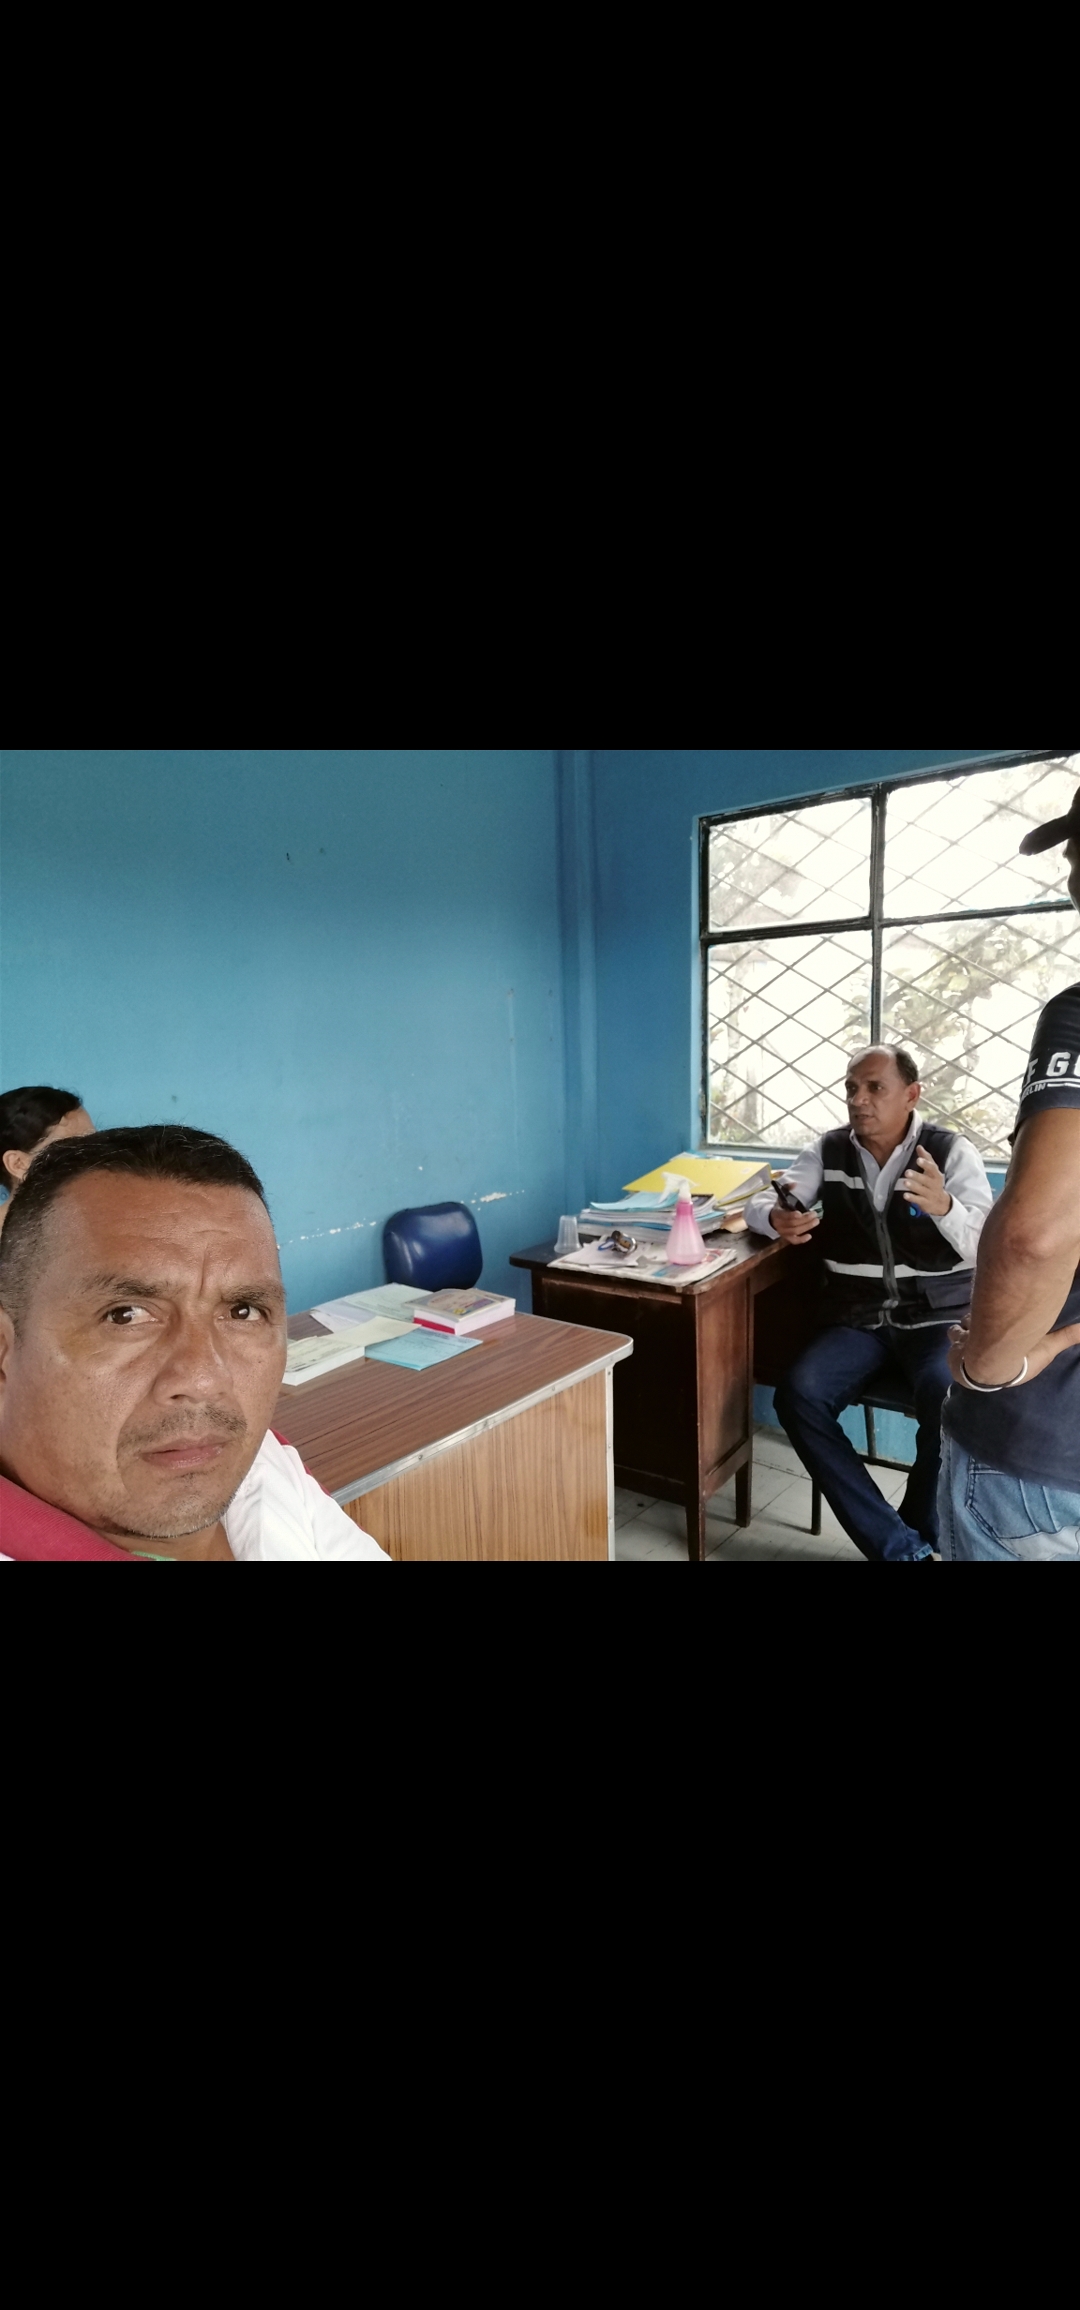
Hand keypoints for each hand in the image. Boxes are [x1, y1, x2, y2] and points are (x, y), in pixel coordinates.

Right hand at [772, 1206, 820, 1245]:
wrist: (772, 1220)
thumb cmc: (781, 1210)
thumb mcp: (782, 1203)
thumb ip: (790, 1202)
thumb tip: (801, 1197)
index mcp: (777, 1214)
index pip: (783, 1215)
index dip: (791, 1215)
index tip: (800, 1214)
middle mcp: (779, 1224)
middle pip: (792, 1223)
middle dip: (805, 1219)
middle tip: (814, 1214)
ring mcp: (782, 1232)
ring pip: (795, 1231)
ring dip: (807, 1226)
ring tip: (816, 1221)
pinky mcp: (786, 1238)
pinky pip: (794, 1240)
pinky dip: (802, 1239)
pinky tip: (809, 1236)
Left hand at [898, 1147, 952, 1218]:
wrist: (942, 1203)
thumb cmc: (934, 1183)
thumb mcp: (933, 1171)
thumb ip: (926, 1158)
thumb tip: (919, 1146)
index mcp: (936, 1175)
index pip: (932, 1168)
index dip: (925, 1164)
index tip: (918, 1160)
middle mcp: (934, 1184)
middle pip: (926, 1180)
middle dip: (917, 1176)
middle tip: (907, 1172)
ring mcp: (930, 1194)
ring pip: (922, 1190)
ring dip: (913, 1186)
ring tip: (905, 1182)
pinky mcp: (926, 1203)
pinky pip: (919, 1200)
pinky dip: (912, 1198)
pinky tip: (905, 1195)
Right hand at [948, 1321, 1079, 1387]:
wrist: (990, 1359)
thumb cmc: (1019, 1358)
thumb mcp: (1048, 1346)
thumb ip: (1066, 1337)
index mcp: (1007, 1368)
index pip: (1005, 1354)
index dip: (1009, 1345)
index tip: (1013, 1336)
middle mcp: (986, 1363)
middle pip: (985, 1341)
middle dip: (987, 1331)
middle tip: (994, 1325)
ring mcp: (969, 1353)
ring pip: (968, 1334)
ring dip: (973, 1328)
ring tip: (981, 1324)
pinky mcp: (955, 1346)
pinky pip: (955, 1333)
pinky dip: (960, 1330)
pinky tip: (968, 1326)